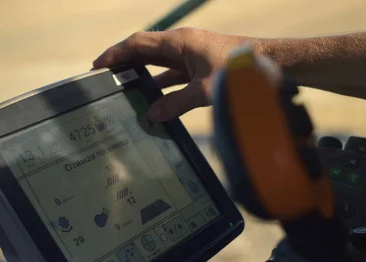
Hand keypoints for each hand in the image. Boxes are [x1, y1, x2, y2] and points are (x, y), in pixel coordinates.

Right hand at [93, 28, 260, 121]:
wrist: (268, 64)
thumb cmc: (237, 71)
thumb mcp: (204, 90)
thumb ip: (176, 103)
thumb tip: (152, 116)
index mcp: (178, 42)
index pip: (137, 43)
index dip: (115, 53)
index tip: (98, 65)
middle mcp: (182, 45)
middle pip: (144, 51)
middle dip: (124, 63)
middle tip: (104, 78)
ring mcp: (190, 55)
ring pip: (158, 63)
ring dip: (142, 75)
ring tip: (123, 90)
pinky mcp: (199, 67)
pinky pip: (172, 74)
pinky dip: (162, 86)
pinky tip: (154, 100)